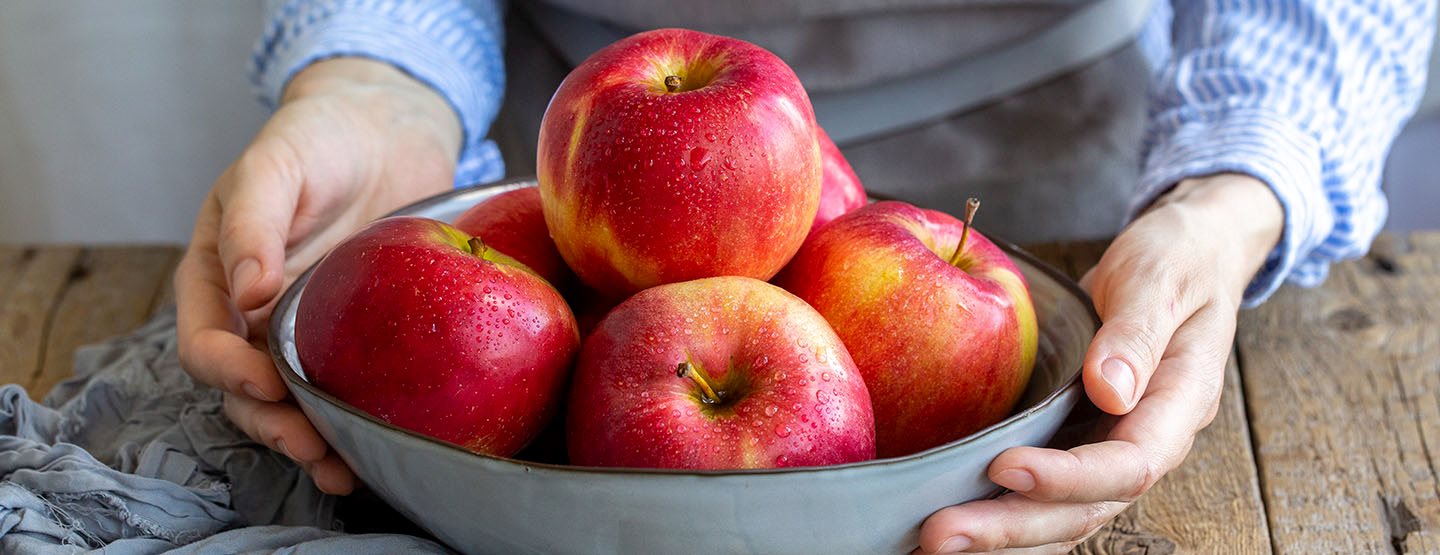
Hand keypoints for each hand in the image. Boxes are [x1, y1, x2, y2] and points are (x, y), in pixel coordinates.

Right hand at [175, 58, 461, 493]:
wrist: (385, 127)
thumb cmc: (318, 136)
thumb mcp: (275, 164)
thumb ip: (254, 222)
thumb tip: (248, 291)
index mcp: (216, 276)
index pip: (205, 343)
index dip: (228, 371)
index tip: (265, 384)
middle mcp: (254, 314)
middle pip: (246, 391)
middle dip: (273, 425)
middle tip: (311, 446)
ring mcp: (304, 329)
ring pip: (292, 403)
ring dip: (310, 440)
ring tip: (343, 470)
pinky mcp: (355, 334)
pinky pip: (345, 385)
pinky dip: (352, 422)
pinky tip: (373, 451)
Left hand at [914, 173, 1283, 552]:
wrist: (1187, 254)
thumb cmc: (1176, 258)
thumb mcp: (1161, 277)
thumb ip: (1137, 332)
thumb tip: (1110, 389)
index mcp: (1179, 404)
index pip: (1129, 465)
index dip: (1066, 477)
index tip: (1003, 466)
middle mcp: (1147, 440)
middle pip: (1084, 509)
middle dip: (1013, 528)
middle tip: (941, 534)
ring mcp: (1111, 445)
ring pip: (1061, 515)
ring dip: (1001, 535)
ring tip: (935, 542)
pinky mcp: (1079, 440)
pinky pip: (1044, 495)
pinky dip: (1003, 512)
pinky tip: (952, 517)